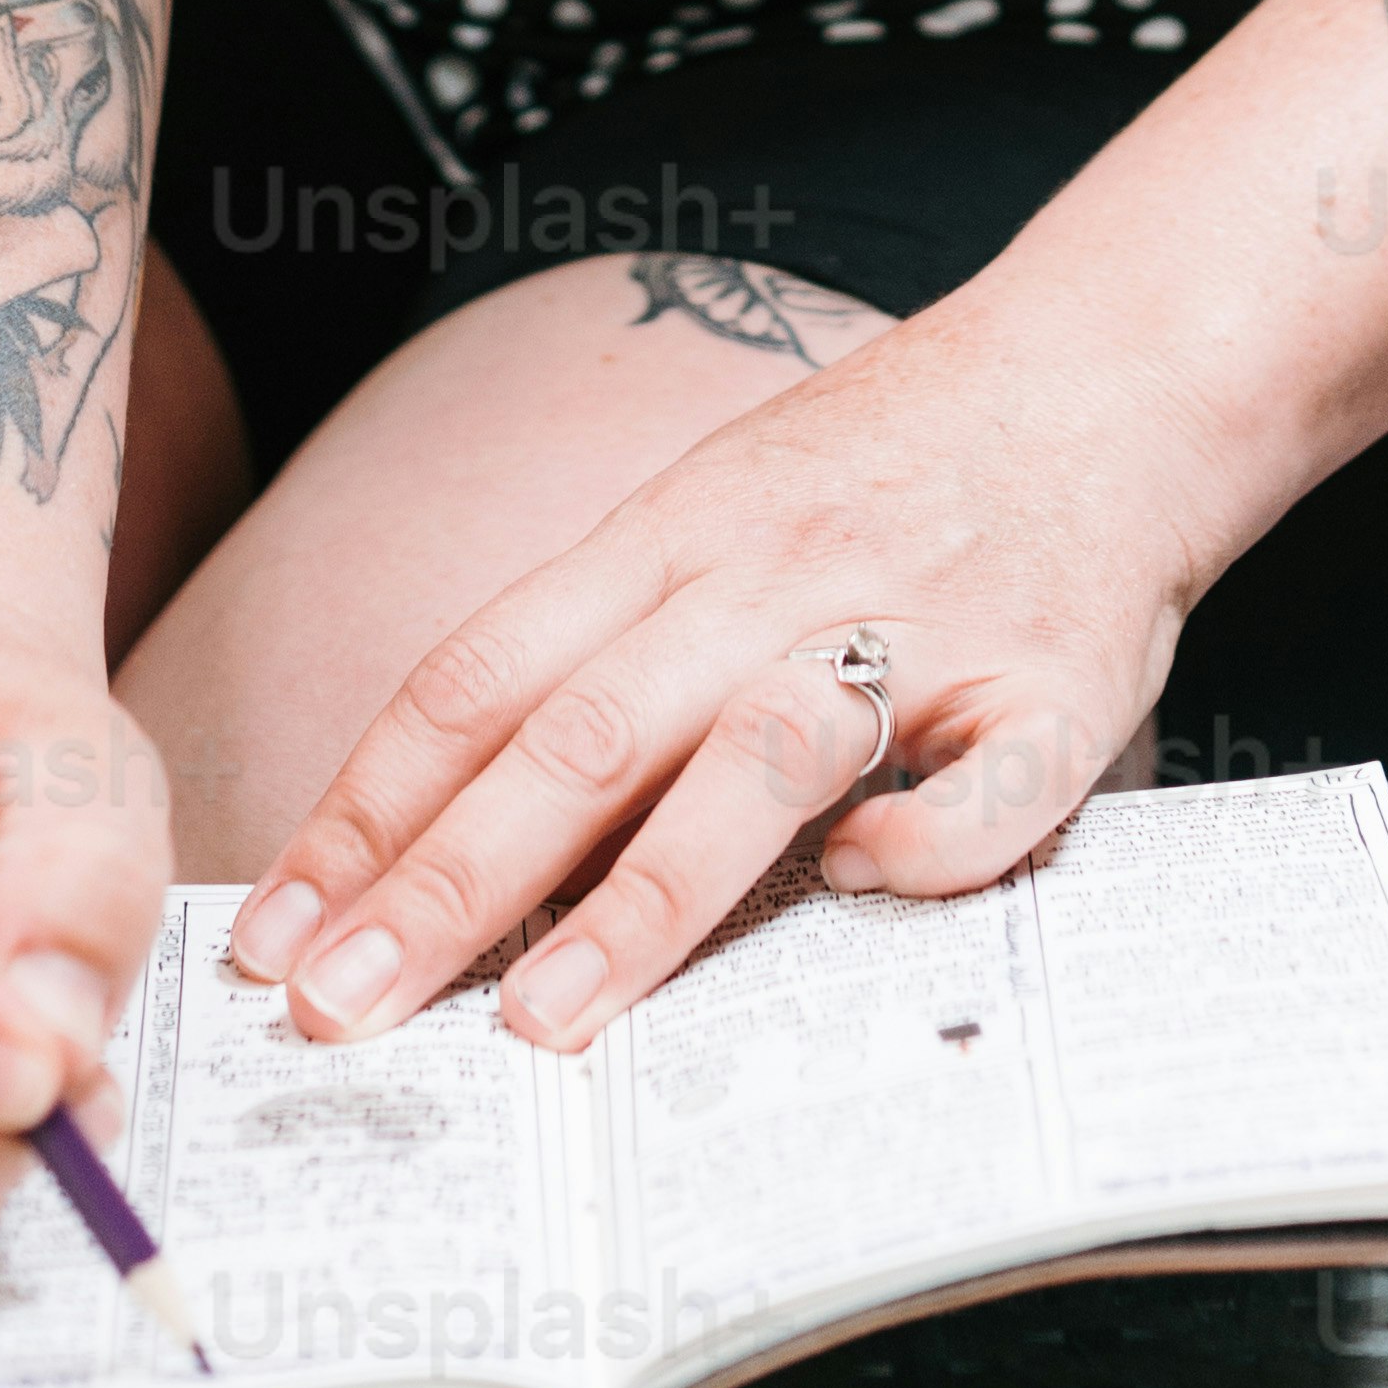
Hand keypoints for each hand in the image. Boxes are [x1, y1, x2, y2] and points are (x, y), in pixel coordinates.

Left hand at [224, 305, 1198, 1053]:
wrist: (1113, 362)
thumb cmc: (887, 459)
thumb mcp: (711, 507)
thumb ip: (603, 648)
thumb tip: (445, 832)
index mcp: (669, 535)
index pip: (479, 676)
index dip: (365, 812)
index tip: (274, 937)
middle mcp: (772, 577)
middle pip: (582, 733)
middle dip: (445, 884)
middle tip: (337, 1014)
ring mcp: (917, 627)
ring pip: (756, 758)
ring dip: (641, 896)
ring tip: (540, 1024)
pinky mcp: (1057, 682)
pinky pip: (991, 786)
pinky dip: (922, 845)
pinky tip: (859, 891)